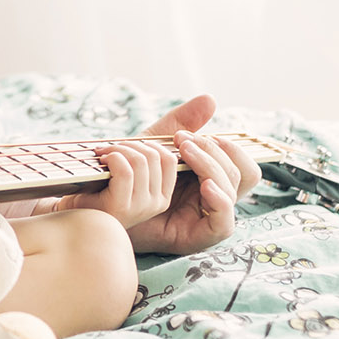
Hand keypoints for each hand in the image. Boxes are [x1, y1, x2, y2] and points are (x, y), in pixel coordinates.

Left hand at [52, 139, 175, 227]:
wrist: (75, 214)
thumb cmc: (100, 190)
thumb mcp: (131, 173)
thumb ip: (148, 156)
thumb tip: (186, 118)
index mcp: (162, 195)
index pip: (170, 159)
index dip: (151, 144)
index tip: (130, 146)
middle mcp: (157, 203)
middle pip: (154, 156)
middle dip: (130, 144)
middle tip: (110, 148)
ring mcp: (140, 206)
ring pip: (140, 160)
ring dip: (117, 148)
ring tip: (103, 153)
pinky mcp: (121, 206)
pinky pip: (124, 170)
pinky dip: (112, 157)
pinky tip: (101, 161)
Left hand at [121, 95, 261, 255]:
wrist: (93, 199)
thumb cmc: (124, 174)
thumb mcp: (155, 144)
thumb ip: (182, 123)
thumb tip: (210, 99)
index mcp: (210, 186)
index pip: (245, 170)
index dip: (231, 149)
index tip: (200, 134)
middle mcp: (209, 207)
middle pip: (240, 179)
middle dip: (215, 154)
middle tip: (184, 141)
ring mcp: (197, 225)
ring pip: (230, 196)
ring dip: (211, 166)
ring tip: (185, 152)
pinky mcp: (182, 238)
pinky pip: (221, 224)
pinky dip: (215, 199)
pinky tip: (196, 180)